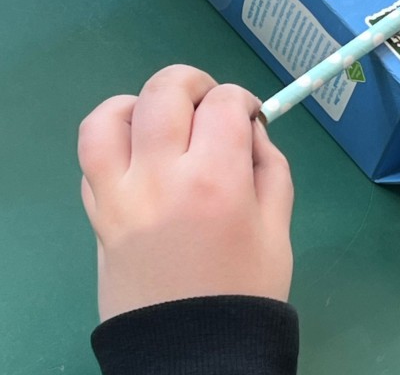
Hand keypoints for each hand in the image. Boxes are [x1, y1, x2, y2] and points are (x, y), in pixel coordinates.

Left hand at [78, 65, 293, 321]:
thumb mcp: (278, 225)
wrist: (192, 352)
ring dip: (139, 104)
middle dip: (194, 82)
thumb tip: (248, 128)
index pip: (224, 103)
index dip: (242, 99)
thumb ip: (270, 166)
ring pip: (109, 116)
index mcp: (217, 180)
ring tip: (160, 120)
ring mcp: (120, 196)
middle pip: (164, 92)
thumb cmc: (247, 289)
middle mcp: (162, 178)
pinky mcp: (97, 216)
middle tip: (208, 103)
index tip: (248, 116)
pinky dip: (113, 140)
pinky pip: (91, 158)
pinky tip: (138, 154)